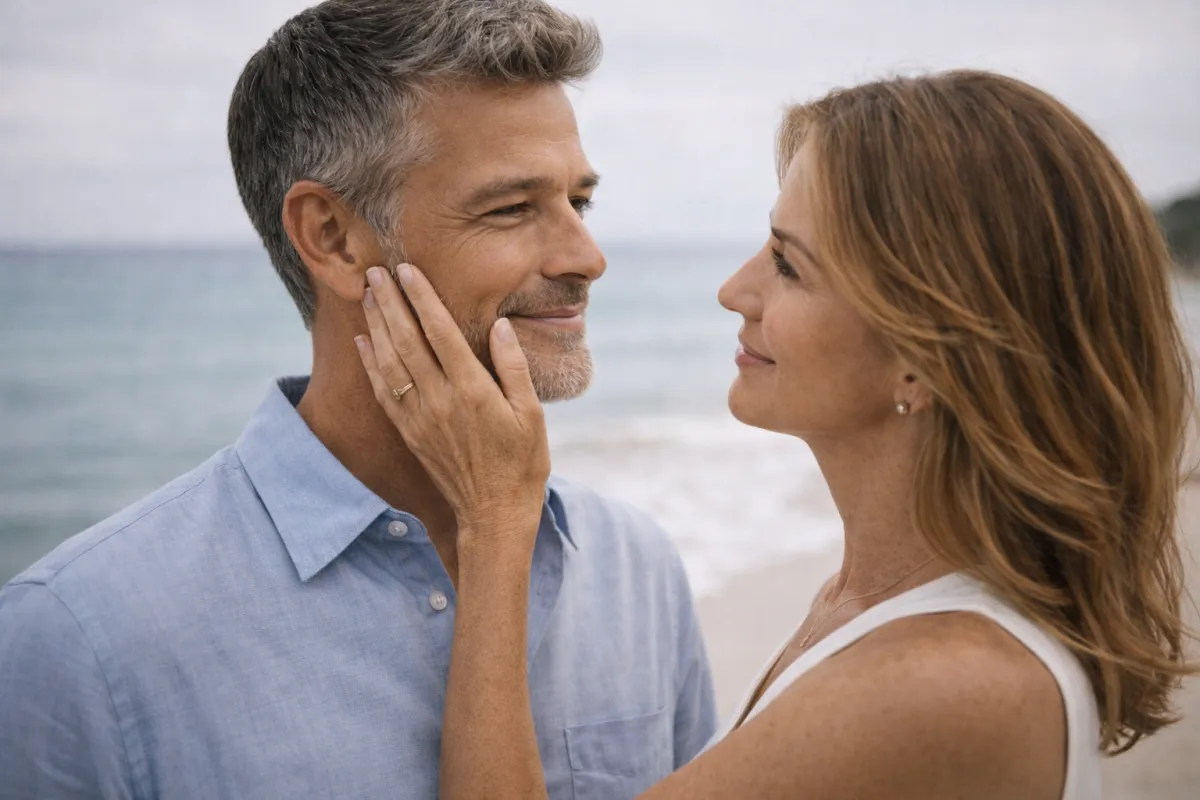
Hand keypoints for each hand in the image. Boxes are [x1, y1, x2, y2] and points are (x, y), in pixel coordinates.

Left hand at [354, 264, 549, 549]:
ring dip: (375, 324)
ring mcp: (420, 417)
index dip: (421, 298)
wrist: (494, 513)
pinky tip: (364, 341)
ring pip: (390, 361)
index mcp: (472, 389)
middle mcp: (439, 399)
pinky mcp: (410, 433)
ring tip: (366, 295)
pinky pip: (384, 390)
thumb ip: (513, 366)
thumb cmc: (522, 463)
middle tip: (374, 271)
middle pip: (406, 340)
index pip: (440, 331)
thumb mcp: (532, 413)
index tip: (407, 270)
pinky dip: (371, 362)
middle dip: (389, 302)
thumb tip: (500, 326)